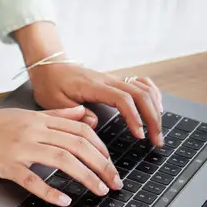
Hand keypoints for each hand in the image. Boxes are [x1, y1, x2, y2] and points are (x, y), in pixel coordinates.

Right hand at [0, 91, 122, 205]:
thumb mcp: (25, 114)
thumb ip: (55, 114)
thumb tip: (83, 114)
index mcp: (40, 119)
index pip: (81, 130)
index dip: (102, 148)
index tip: (110, 164)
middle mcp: (34, 131)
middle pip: (78, 145)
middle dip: (102, 165)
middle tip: (115, 183)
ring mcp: (20, 148)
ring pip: (62, 159)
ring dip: (86, 176)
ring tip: (100, 190)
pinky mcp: (6, 164)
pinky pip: (32, 179)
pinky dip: (50, 190)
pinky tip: (64, 200)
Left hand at [29, 62, 164, 146]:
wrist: (49, 65)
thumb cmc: (50, 83)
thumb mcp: (53, 101)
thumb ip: (72, 113)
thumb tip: (93, 123)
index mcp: (94, 86)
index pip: (123, 99)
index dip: (134, 116)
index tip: (139, 135)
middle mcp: (108, 80)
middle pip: (141, 94)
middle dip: (153, 118)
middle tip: (156, 140)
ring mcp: (114, 79)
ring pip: (145, 88)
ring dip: (156, 109)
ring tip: (157, 131)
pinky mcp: (116, 81)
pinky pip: (142, 83)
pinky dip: (153, 95)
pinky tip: (157, 109)